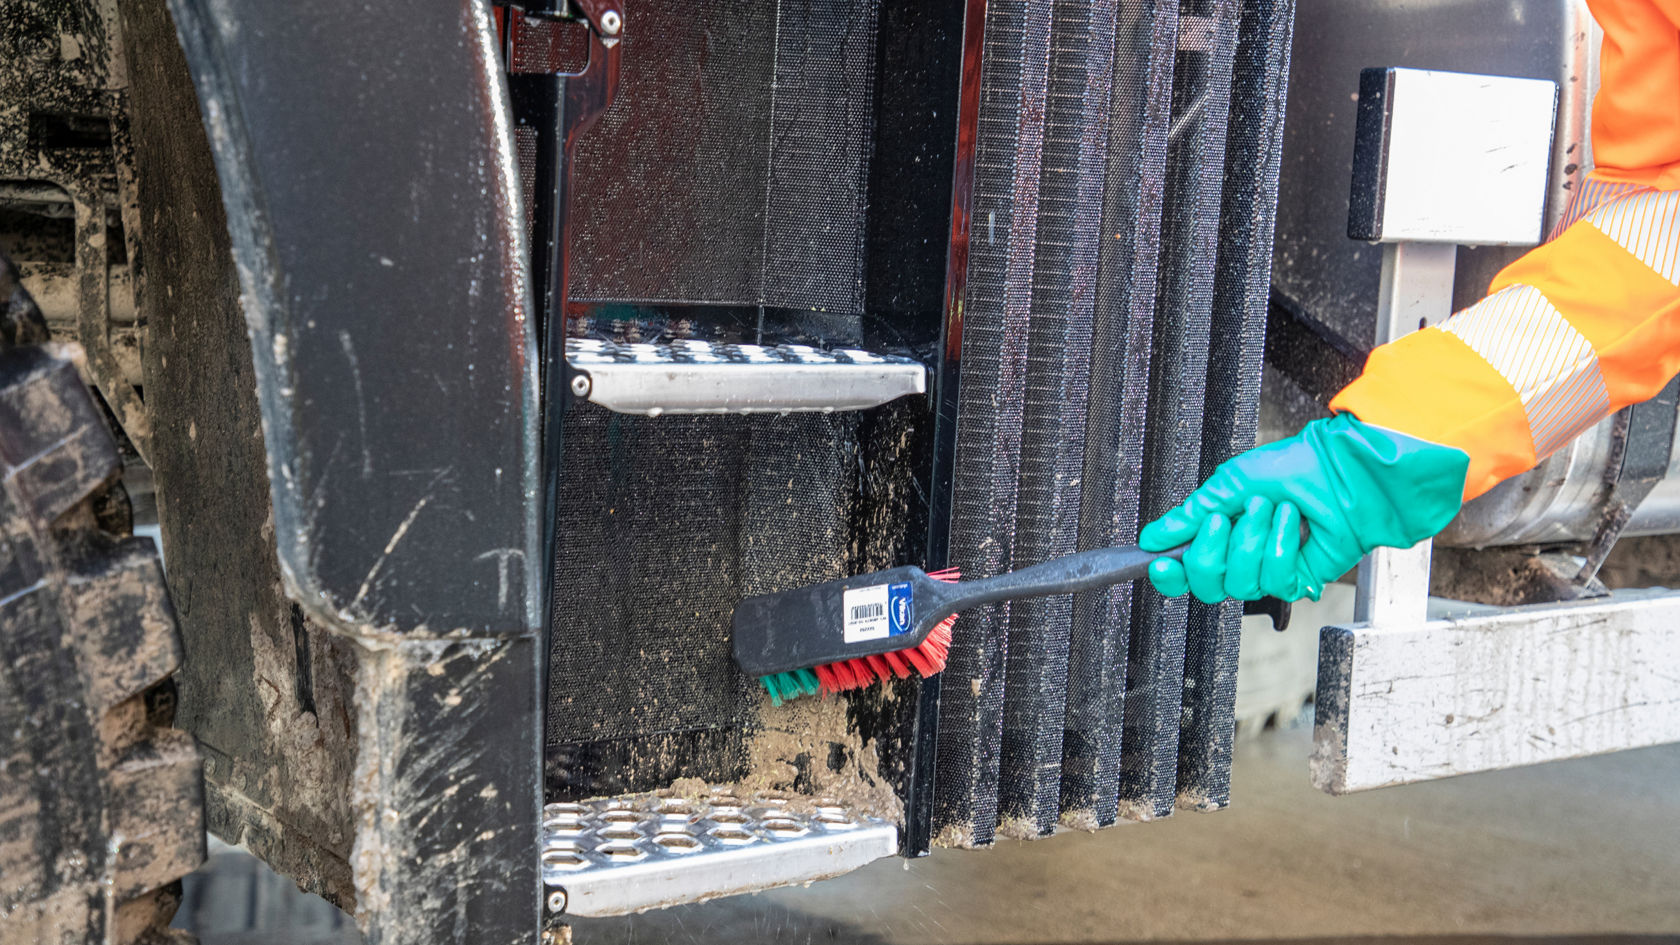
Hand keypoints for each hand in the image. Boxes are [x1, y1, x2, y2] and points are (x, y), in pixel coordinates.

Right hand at [1138, 414, 1468, 602]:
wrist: (1342, 471)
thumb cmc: (1293, 467)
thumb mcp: (1229, 484)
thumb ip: (1188, 516)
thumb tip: (1152, 537)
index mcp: (1217, 532)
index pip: (1182, 570)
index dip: (1169, 574)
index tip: (1161, 561)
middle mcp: (1239, 555)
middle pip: (1205, 584)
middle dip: (1212, 551)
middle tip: (1225, 520)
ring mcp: (1266, 569)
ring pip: (1240, 582)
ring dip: (1253, 541)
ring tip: (1271, 509)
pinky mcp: (1296, 578)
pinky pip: (1274, 579)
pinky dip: (1281, 546)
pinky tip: (1293, 523)